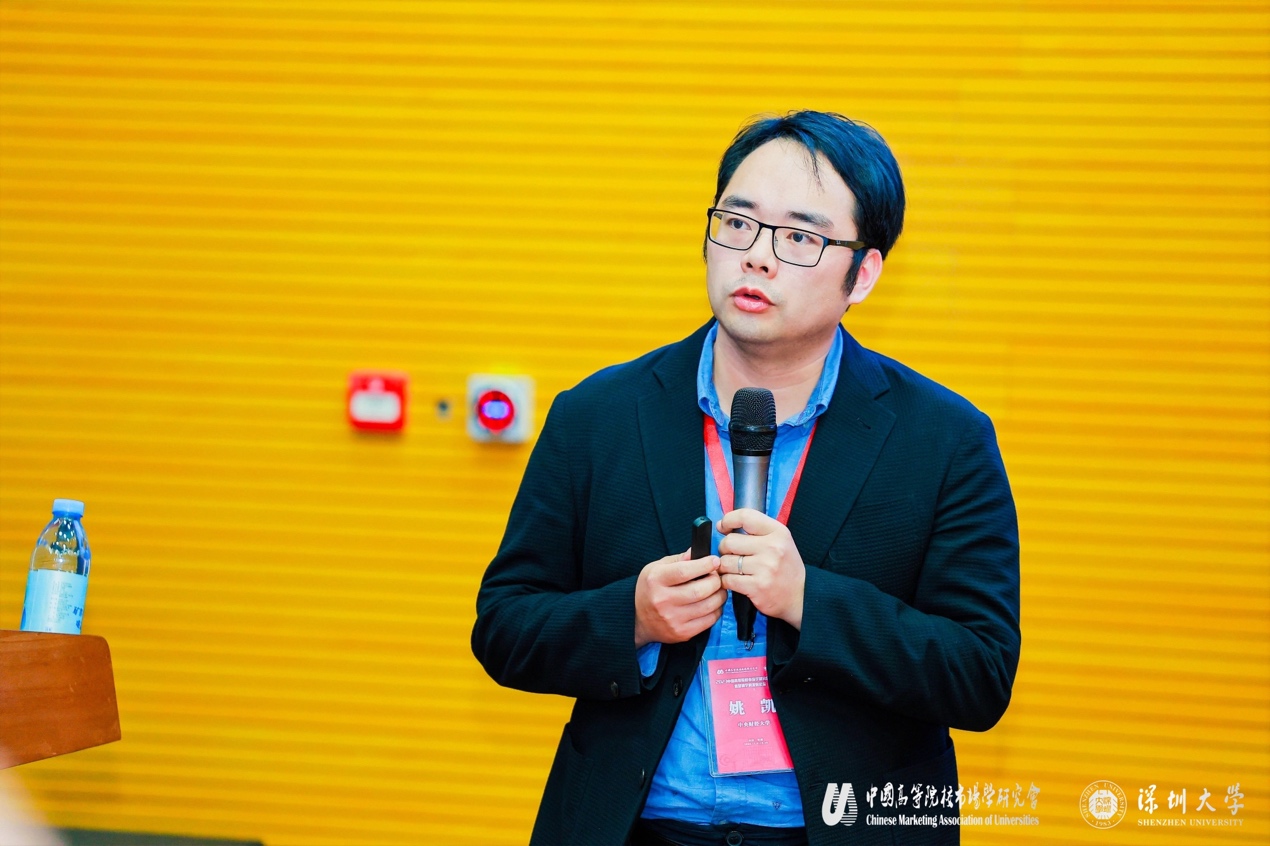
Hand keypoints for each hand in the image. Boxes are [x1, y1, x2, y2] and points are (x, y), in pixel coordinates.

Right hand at [634, 549, 725, 646]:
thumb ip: (678, 559)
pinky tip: (713, 603)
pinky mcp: (682, 633)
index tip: (714, 561)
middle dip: (715, 581)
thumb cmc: (651, 589)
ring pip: (708, 606)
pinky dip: (716, 610)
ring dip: (719, 595)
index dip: (704, 565)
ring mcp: (673, 619)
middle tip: (717, 576)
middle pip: (699, 590)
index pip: (685, 571)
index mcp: (656, 580)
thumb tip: (697, 552)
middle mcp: (663, 601)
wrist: (639, 619)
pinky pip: (709, 621)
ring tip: (718, 589)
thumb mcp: (657, 568)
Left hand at [717, 508, 805, 629]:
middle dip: (725, 549)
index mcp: (778, 532)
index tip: (723, 527)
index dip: (728, 520)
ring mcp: (765, 568)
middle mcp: (772, 548)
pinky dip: (726, 581)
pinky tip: (735, 581)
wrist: (801, 596)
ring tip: (734, 570)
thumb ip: (757, 531)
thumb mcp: (780, 541)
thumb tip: (722, 525)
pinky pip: (728, 580)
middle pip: (729, 541)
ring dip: (725, 567)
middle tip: (732, 555)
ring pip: (725, 562)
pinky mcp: (757, 587)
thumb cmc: (786, 567)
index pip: (745, 516)